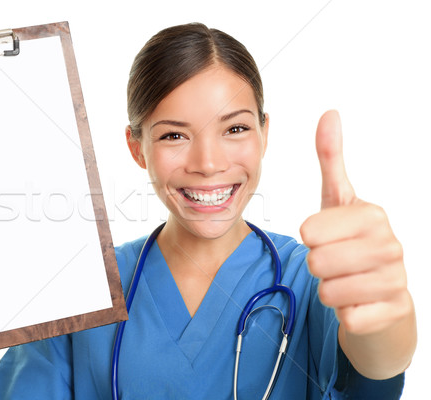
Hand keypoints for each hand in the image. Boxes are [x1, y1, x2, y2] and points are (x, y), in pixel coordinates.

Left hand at [300, 110, 411, 335]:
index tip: (326, 237)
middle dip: (317, 265)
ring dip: (328, 289)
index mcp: (373, 215)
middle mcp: (390, 245)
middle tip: (333, 262)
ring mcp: (395, 280)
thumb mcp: (338, 200)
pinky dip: (344, 313)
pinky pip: (347, 317)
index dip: (310, 238)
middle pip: (317, 261)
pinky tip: (358, 301)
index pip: (310, 230)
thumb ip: (331, 159)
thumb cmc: (352, 242)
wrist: (381, 292)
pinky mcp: (393, 311)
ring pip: (328, 291)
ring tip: (345, 280)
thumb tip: (330, 113)